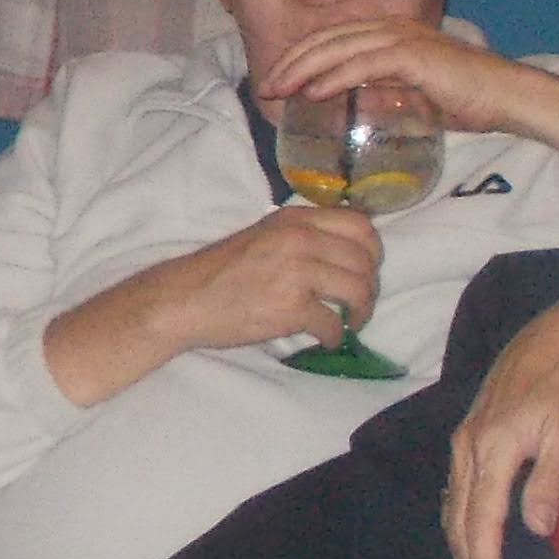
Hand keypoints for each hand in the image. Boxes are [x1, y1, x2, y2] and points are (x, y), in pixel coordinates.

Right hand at [42, 204, 380, 404]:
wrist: (185, 299)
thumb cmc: (223, 270)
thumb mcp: (265, 235)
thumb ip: (303, 236)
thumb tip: (346, 253)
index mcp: (295, 219)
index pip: (360, 225)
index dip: (373, 251)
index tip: (365, 270)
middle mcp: (299, 239)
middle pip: (365, 260)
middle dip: (369, 286)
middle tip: (359, 304)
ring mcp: (296, 272)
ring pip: (357, 289)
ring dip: (361, 311)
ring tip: (350, 321)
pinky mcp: (290, 307)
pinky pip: (334, 323)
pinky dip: (336, 336)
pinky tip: (326, 338)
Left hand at [256, 21, 558, 157]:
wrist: (510, 97)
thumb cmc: (470, 99)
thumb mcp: (418, 95)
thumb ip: (388, 94)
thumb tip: (360, 109)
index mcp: (394, 33)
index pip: (336, 38)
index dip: (302, 55)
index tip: (277, 79)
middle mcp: (394, 28)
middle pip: (328, 38)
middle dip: (291, 60)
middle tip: (264, 85)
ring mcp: (404, 39)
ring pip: (339, 47)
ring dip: (302, 67)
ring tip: (276, 89)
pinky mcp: (414, 56)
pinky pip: (363, 63)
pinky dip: (334, 75)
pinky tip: (312, 90)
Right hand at [446, 293, 558, 558]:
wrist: (555, 334)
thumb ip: (548, 482)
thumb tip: (533, 529)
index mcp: (492, 449)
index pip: (483, 524)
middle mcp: (468, 448)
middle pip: (459, 524)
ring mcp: (464, 441)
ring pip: (453, 509)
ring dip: (463, 552)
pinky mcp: (469, 435)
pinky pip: (457, 491)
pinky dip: (460, 524)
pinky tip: (470, 539)